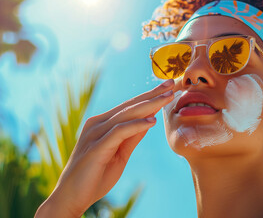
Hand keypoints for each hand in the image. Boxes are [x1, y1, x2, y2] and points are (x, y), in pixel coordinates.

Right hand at [35, 79, 174, 216]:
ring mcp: (95, 134)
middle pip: (129, 105)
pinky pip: (119, 132)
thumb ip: (133, 136)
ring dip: (149, 105)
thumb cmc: (96, 175)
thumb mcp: (121, 153)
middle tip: (171, 83)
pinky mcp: (96, 147)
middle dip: (152, 94)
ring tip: (167, 97)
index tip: (168, 88)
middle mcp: (97, 124)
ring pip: (126, 114)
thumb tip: (149, 121)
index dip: (150, 96)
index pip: (130, 106)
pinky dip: (136, 125)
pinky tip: (152, 121)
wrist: (72, 197)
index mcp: (102, 124)